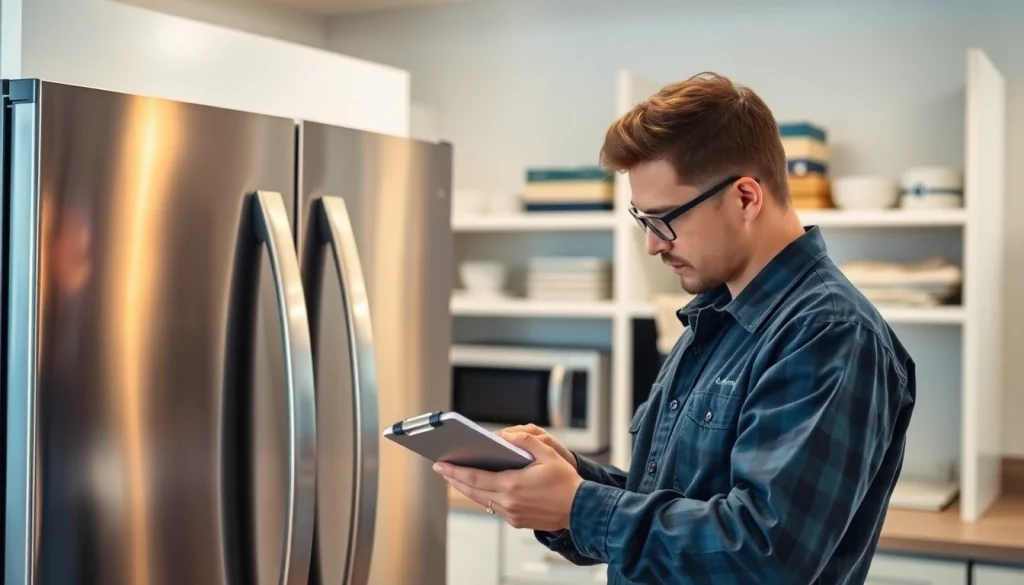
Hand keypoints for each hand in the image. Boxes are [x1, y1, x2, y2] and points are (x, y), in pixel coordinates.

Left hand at [433, 431, 583, 530]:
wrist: (581, 510)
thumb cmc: (566, 483)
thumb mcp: (548, 454)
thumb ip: (525, 440)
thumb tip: (506, 435)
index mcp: (513, 485)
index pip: (475, 478)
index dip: (455, 471)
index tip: (441, 464)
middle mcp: (509, 502)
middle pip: (473, 491)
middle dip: (454, 479)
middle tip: (441, 468)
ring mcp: (512, 514)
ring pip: (481, 501)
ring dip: (466, 489)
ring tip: (455, 477)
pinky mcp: (516, 521)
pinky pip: (493, 507)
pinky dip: (483, 496)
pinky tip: (479, 487)